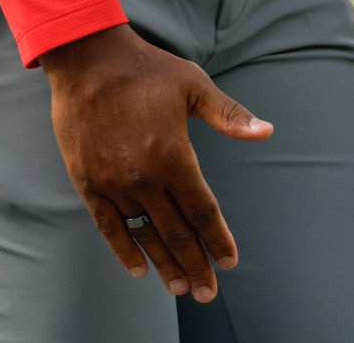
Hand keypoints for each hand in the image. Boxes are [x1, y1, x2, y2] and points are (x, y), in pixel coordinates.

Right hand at [40, 23, 272, 301]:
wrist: (88, 61)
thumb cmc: (147, 71)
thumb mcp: (195, 87)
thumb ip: (229, 116)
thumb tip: (266, 132)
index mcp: (173, 156)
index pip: (201, 210)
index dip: (217, 238)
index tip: (230, 260)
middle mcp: (143, 177)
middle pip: (175, 232)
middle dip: (195, 263)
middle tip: (209, 292)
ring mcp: (112, 182)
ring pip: (143, 234)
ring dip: (163, 264)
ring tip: (180, 287)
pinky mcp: (87, 182)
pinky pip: (108, 225)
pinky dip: (123, 249)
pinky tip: (138, 268)